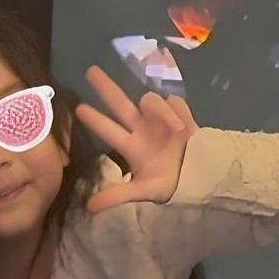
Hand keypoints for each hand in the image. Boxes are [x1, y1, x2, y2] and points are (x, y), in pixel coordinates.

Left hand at [76, 65, 198, 211]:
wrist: (200, 178)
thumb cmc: (169, 184)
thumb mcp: (142, 191)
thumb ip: (117, 195)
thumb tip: (90, 207)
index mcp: (131, 146)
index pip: (108, 129)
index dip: (95, 119)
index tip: (79, 109)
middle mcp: (141, 128)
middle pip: (120, 103)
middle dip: (106, 87)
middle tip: (90, 71)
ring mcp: (159, 119)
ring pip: (150, 100)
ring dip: (161, 110)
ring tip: (178, 130)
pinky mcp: (179, 113)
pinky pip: (174, 102)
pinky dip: (178, 113)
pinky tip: (186, 129)